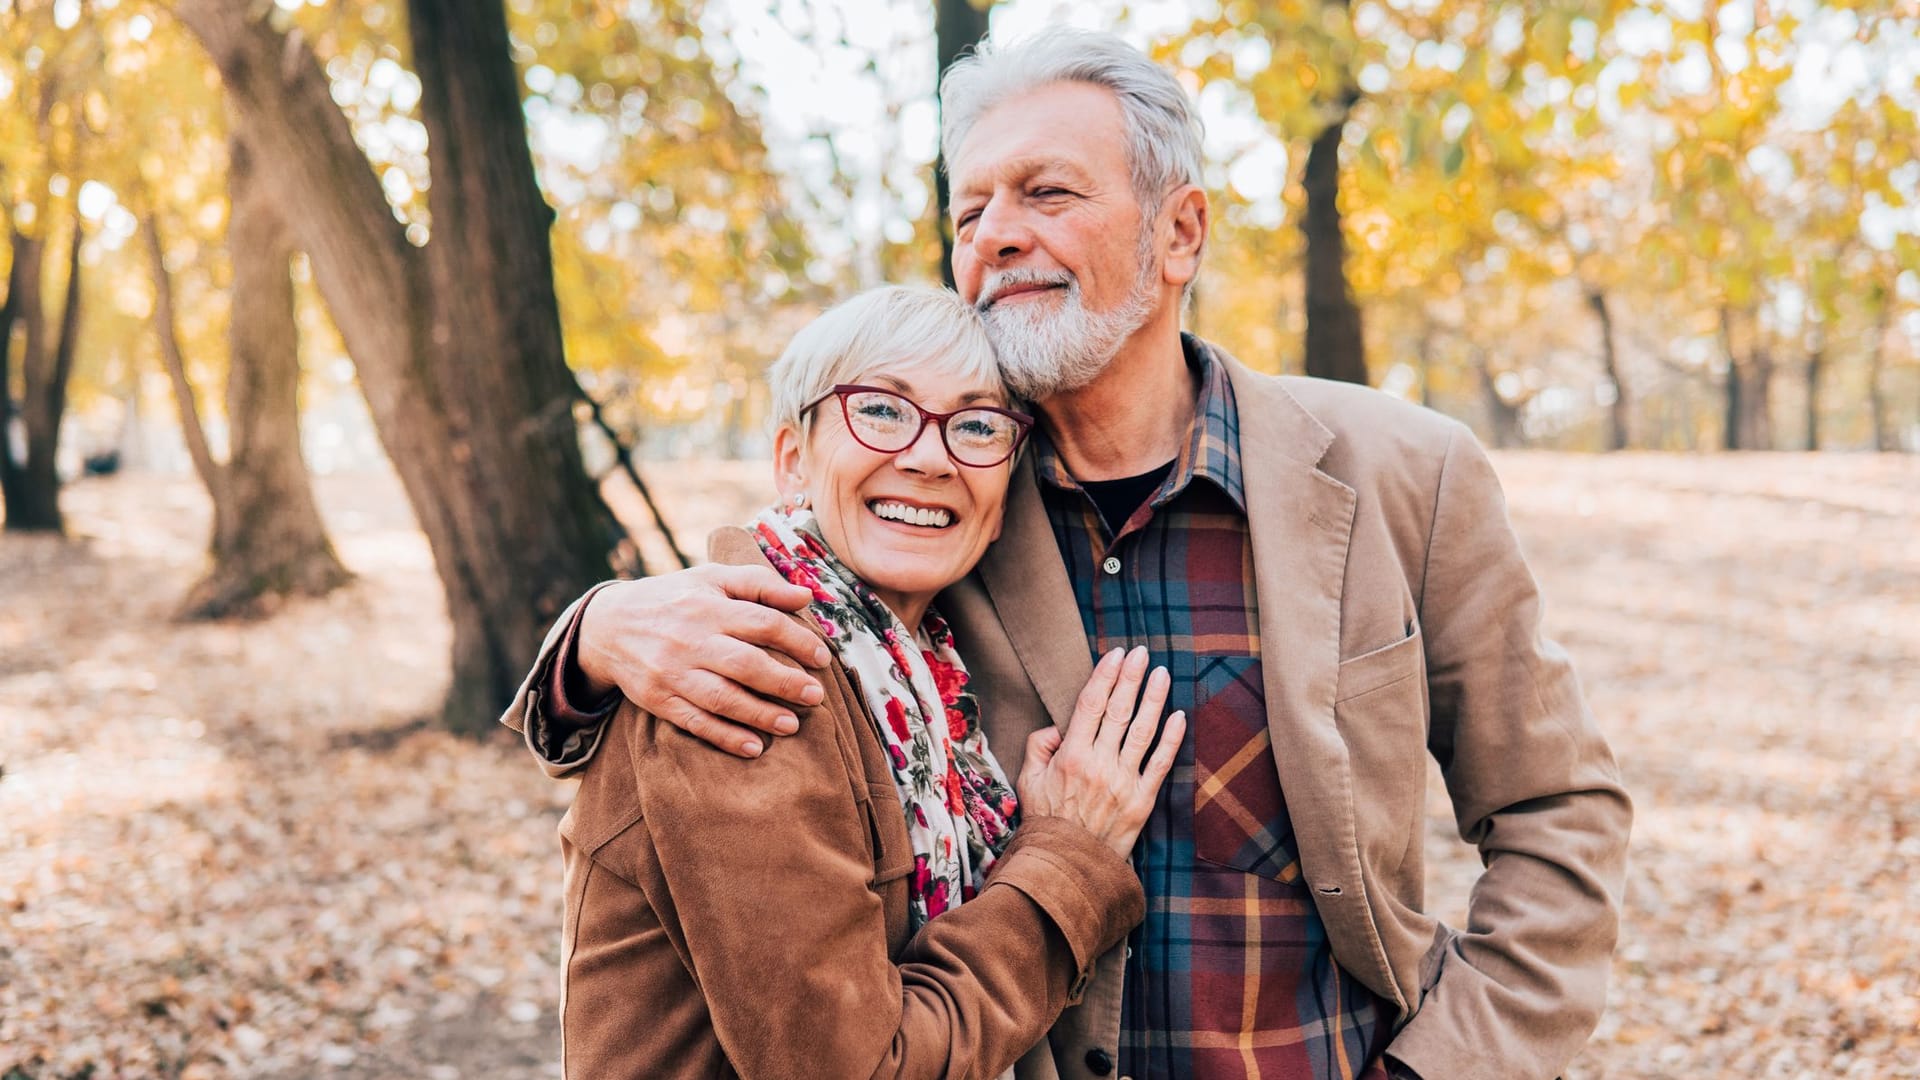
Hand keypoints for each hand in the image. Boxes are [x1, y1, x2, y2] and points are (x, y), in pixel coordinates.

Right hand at [576, 565, 831, 757]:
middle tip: (815, 695)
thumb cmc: (674, 598)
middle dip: (784, 682)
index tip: (822, 658)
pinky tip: (753, 747)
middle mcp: (690, 640)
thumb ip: (759, 583)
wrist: (607, 625)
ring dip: (759, 714)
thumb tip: (807, 596)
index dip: (797, 640)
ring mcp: (673, 673)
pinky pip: (695, 722)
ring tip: (792, 725)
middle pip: (745, 664)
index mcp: (708, 606)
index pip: (762, 623)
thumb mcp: (711, 578)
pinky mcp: (659, 700)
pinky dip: (725, 737)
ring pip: (721, 698)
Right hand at [1016, 647, 1185, 856]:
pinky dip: (1172, 739)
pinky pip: (1160, 764)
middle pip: (1118, 711)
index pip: (1090, 705)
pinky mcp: (1142, 801)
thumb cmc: (1046, 821)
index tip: (1115, 655)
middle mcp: (1099, 765)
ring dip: (1153, 699)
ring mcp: (1123, 782)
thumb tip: (1057, 727)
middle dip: (1130, 677)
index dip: (1105, 676)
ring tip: (1161, 674)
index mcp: (1071, 756)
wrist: (1067, 864)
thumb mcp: (1028, 780)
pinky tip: (1179, 716)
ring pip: (1143, 731)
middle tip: (1140, 652)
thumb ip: (1038, 745)